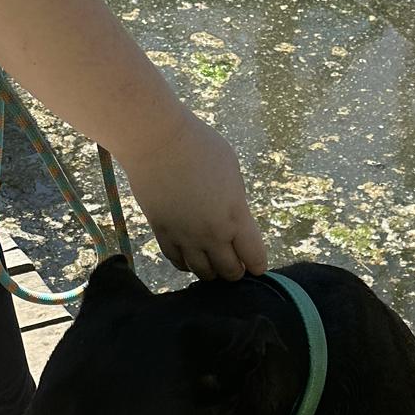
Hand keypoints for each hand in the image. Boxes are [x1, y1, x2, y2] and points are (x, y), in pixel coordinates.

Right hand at [121, 110, 267, 280]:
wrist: (156, 141)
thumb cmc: (200, 147)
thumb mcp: (232, 173)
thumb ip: (236, 204)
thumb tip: (235, 223)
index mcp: (235, 217)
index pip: (254, 257)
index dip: (258, 264)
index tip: (256, 263)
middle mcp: (212, 235)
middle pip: (229, 272)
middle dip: (235, 270)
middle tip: (235, 262)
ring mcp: (186, 238)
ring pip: (203, 273)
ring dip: (212, 271)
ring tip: (213, 262)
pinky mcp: (163, 235)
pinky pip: (178, 263)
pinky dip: (187, 264)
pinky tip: (191, 258)